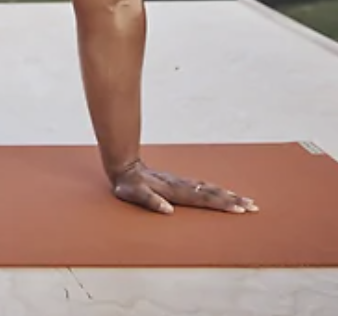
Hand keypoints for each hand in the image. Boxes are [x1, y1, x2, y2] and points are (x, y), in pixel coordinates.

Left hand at [110, 159, 259, 214]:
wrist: (124, 165)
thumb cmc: (128, 184)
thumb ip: (150, 201)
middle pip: (211, 192)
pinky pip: (203, 187)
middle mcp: (181, 185)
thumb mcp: (134, 194)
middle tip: (253, 206)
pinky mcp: (179, 183)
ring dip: (228, 194)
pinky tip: (223, 193)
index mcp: (175, 191)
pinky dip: (216, 190)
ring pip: (209, 188)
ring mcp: (181, 183)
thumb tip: (167, 210)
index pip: (203, 198)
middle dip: (233, 200)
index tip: (238, 209)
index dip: (221, 203)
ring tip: (245, 200)